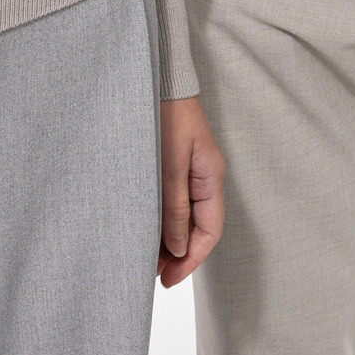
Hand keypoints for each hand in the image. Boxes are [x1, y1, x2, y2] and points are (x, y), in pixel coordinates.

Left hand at [159, 94, 224, 288]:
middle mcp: (204, 177)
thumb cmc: (166, 114)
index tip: (168, 279)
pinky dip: (160, 218)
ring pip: (183, 216)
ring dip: (167, 238)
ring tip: (144, 258)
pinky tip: (144, 228)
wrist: (159, 75)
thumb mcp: (169, 164)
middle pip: (197, 227)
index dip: (191, 259)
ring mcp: (190, 169)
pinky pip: (173, 200)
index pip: (209, 231)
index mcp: (210, 177)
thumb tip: (179, 248)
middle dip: (177, 254)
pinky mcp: (174, 162)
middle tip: (152, 275)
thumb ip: (174, 206)